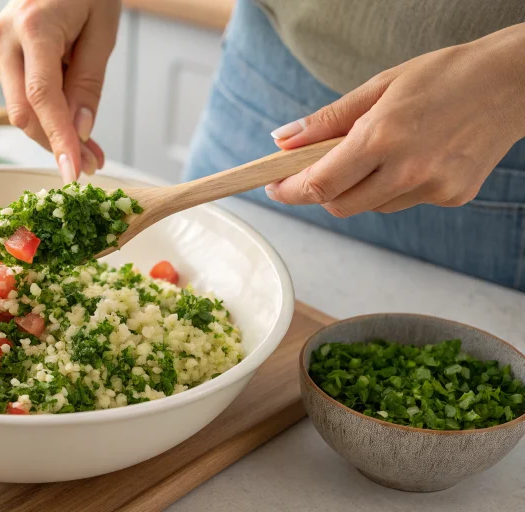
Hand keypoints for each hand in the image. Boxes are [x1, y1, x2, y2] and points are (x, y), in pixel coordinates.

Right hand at [0, 0, 121, 183]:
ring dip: (52, 130)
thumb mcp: (103, 31)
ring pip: (19, 109)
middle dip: (56, 143)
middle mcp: (4, 38)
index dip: (57, 139)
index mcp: (33, 27)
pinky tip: (68, 113)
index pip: (42, 98)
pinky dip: (44, 112)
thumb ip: (89, 83)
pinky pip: (18, 95)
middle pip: (24, 112)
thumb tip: (79, 131)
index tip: (72, 171)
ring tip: (88, 144)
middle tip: (91, 162)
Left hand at [265, 23, 524, 216]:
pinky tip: (413, 157)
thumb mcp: (379, 87)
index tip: (273, 187)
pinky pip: (404, 201)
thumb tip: (282, 141)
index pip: (320, 184)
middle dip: (320, 193)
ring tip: (377, 152)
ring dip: (359, 188)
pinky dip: (394, 186)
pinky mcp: (453, 196)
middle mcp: (408, 170)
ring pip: (371, 206)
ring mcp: (434, 188)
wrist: (514, 82)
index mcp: (383, 138)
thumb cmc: (444, 76)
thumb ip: (327, 121)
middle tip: (312, 171)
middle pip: (340, 205)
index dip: (290, 190)